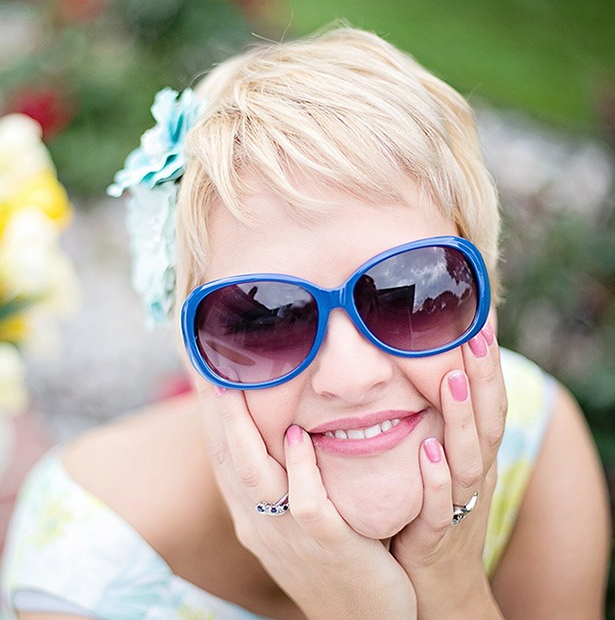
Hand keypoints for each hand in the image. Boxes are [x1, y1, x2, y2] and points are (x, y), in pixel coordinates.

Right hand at [197, 383, 415, 619]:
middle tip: (207, 360)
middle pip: (228, 457)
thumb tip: (284, 425)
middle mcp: (260, 522)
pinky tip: (295, 435)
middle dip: (214, 408)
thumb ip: (285, 475)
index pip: (223, 453)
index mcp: (251, 513)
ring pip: (255, 476)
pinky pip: (306, 504)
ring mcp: (290, 535)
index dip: (209, 411)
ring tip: (234, 385)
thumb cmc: (332, 556)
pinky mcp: (327, 545)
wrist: (362, 619)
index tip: (203, 367)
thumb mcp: (295, 517)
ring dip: (242, 430)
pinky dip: (299, 467)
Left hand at [390, 323, 506, 617]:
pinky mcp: (436, 535)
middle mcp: (474, 472)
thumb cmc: (433, 511)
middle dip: (483, 375)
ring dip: (462, 418)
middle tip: (476, 330)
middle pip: (486, 418)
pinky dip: (437, 478)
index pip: (486, 400)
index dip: (486, 361)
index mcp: (473, 453)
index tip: (479, 317)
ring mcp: (459, 503)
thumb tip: (421, 373)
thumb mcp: (440, 462)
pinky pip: (440, 505)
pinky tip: (429, 451)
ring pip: (468, 456)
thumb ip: (435, 422)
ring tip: (454, 379)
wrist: (438, 585)